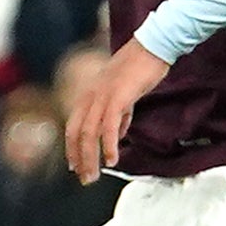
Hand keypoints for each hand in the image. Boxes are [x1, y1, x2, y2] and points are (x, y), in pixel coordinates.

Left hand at [63, 39, 167, 183]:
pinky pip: (108, 126)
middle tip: (85, 178)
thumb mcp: (124, 96)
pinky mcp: (117, 96)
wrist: (153, 47)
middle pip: (77, 134)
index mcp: (89, 95)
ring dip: (90, 158)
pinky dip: (108, 145)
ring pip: (89, 133)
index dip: (72, 148)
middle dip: (79, 159)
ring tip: (94, 175)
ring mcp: (101, 96)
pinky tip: (112, 160)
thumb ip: (119, 115)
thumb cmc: (140, 70)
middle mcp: (90, 96)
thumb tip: (117, 135)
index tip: (74, 166)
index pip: (73, 127)